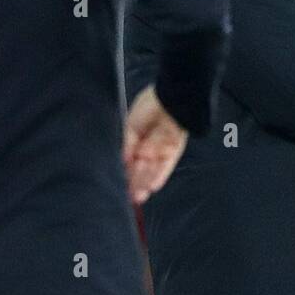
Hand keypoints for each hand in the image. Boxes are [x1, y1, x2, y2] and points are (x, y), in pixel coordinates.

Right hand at [122, 85, 188, 203]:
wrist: (170, 97)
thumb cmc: (148, 107)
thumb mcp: (131, 126)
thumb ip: (127, 144)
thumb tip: (122, 162)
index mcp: (136, 140)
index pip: (130, 162)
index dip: (126, 174)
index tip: (120, 186)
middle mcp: (149, 147)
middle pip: (141, 169)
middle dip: (135, 183)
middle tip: (129, 198)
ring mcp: (162, 149)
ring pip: (152, 171)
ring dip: (145, 184)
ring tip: (138, 197)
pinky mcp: (174, 150)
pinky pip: (166, 166)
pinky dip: (159, 176)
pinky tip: (152, 187)